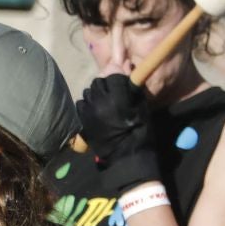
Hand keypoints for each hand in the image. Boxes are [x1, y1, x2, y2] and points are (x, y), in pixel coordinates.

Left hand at [78, 74, 161, 196]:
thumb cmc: (141, 133)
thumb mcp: (143, 108)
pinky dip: (89, 104)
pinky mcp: (82, 120)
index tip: (124, 80)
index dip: (119, 76)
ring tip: (106, 103)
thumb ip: (132, 88)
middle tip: (116, 93)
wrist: (127, 158)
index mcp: (118, 100)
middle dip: (107, 84)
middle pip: (98, 81)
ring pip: (89, 91)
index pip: (113, 75)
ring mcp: (88, 112)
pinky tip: (97, 111)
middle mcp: (100, 103)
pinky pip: (82, 103)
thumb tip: (123, 67)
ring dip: (97, 94)